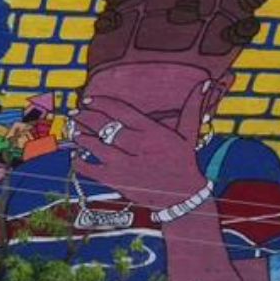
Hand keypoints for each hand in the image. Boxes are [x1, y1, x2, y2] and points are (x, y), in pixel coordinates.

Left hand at [72, 83, 211, 209]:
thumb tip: (205, 83)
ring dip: (82, 137)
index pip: (123, 112)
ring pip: (96, 147)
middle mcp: (138, 147)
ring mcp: (126, 165)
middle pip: (106, 127)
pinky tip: (75, 155)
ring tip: (74, 130)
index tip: (89, 99)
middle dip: (87, 118)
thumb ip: (192, 107)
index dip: (102, 103)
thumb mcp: (189, 135)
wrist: (182, 197)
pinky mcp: (117, 182)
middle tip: (75, 113)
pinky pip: (91, 170)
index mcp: (153, 132)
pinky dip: (80, 162)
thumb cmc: (183, 162)